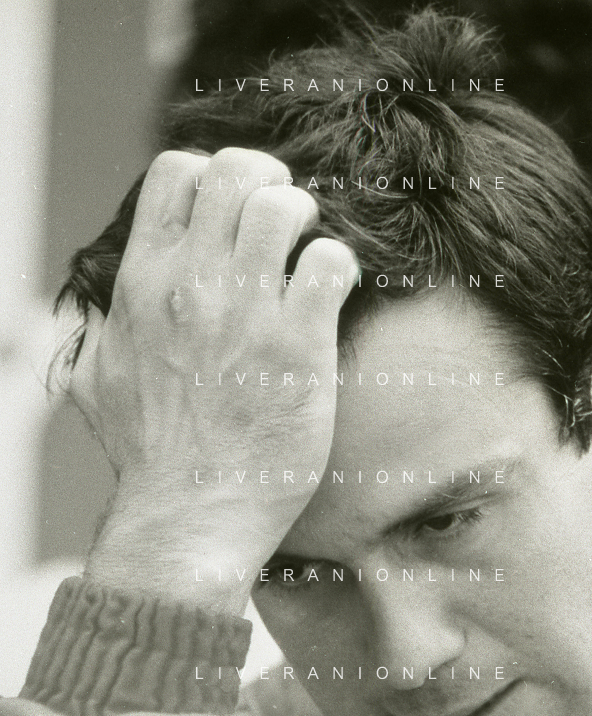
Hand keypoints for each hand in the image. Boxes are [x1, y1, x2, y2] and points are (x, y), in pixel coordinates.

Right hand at [70, 148, 357, 611]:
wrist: (190, 515)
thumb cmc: (149, 459)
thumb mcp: (100, 381)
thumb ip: (106, 329)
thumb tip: (106, 309)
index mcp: (144, 283)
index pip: (176, 174)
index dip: (212, 176)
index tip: (231, 213)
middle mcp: (193, 285)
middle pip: (236, 172)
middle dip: (268, 182)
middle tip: (282, 222)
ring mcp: (247, 313)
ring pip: (285, 207)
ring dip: (305, 221)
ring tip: (307, 257)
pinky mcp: (298, 347)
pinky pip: (329, 263)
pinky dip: (338, 266)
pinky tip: (334, 293)